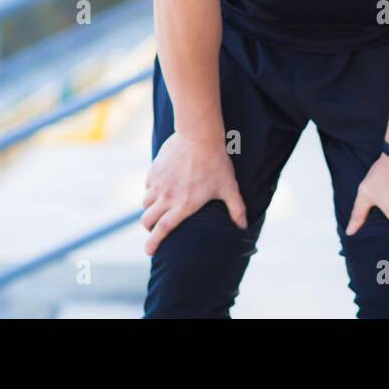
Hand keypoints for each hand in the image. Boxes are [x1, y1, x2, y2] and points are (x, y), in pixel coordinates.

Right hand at [141, 131, 247, 254]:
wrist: (199, 136)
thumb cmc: (216, 162)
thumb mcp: (229, 187)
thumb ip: (237, 209)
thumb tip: (243, 227)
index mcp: (184, 204)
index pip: (163, 229)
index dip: (154, 243)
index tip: (148, 252)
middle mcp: (168, 196)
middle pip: (148, 220)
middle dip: (148, 229)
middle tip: (153, 230)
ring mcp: (158, 183)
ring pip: (145, 203)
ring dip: (149, 209)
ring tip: (158, 209)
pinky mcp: (154, 170)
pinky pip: (147, 187)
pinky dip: (150, 192)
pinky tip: (159, 189)